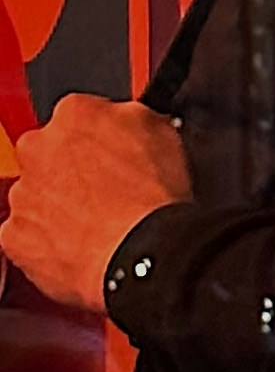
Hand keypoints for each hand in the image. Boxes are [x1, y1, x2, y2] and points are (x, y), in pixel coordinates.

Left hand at [3, 97, 190, 315]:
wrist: (140, 257)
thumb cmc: (153, 200)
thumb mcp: (163, 132)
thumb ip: (129, 116)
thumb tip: (124, 119)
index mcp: (75, 113)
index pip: (80, 116)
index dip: (101, 138)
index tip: (114, 155)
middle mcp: (39, 148)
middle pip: (50, 153)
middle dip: (72, 169)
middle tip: (108, 192)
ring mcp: (23, 193)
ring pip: (38, 194)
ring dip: (60, 205)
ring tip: (100, 223)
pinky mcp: (13, 235)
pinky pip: (27, 234)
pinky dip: (48, 240)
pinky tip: (81, 245)